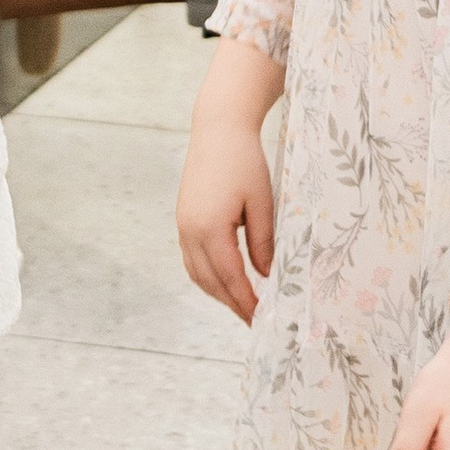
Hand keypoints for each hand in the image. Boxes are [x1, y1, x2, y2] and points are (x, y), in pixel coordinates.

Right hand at [177, 111, 275, 322]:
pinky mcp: (183, 219)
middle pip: (209, 282)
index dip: (245, 302)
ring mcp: (182, 226)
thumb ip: (264, 242)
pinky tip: (225, 280)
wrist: (218, 129)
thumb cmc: (245, 161)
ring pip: (197, 273)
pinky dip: (207, 276)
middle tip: (254, 320)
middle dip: (232, 304)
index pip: (230, 278)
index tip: (261, 319)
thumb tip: (267, 276)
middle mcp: (189, 231)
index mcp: (209, 228)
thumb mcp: (262, 203)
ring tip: (241, 305)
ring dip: (218, 293)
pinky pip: (192, 259)